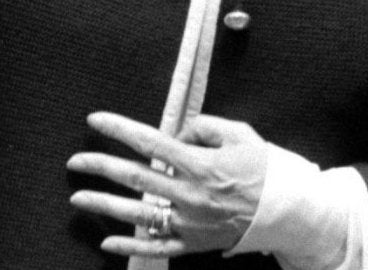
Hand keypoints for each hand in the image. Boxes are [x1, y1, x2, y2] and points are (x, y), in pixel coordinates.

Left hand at [67, 111, 267, 258]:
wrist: (293, 213)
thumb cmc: (266, 169)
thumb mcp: (239, 134)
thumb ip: (204, 126)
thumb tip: (176, 132)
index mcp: (199, 164)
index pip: (149, 141)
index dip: (119, 129)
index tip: (94, 119)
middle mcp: (190, 195)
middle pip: (135, 178)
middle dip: (100, 167)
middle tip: (75, 161)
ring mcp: (191, 223)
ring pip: (139, 214)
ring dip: (104, 205)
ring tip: (77, 198)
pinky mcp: (195, 243)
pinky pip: (158, 247)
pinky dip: (131, 246)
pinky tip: (107, 240)